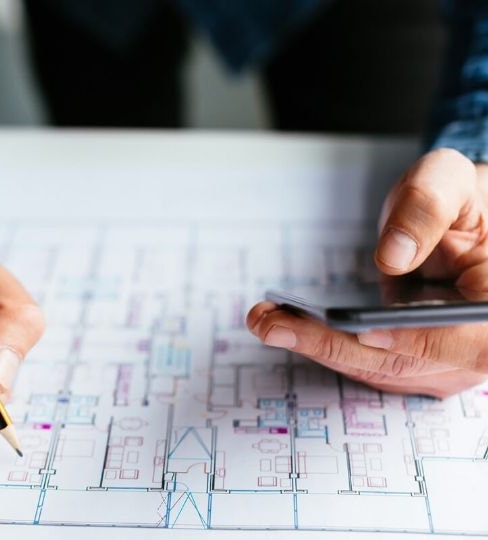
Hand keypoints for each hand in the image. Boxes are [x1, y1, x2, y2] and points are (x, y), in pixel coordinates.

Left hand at [248, 148, 487, 397]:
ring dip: (319, 348)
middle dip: (333, 345)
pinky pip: (367, 362)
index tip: (364, 328)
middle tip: (271, 322)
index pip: (463, 341)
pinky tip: (284, 323)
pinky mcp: (414, 361)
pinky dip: (325, 346)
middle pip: (405, 363)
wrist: (466, 225)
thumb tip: (393, 256)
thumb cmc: (463, 201)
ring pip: (378, 369)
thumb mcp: (450, 181)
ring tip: (264, 320)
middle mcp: (478, 346)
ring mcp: (446, 362)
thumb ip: (428, 207)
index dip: (414, 340)